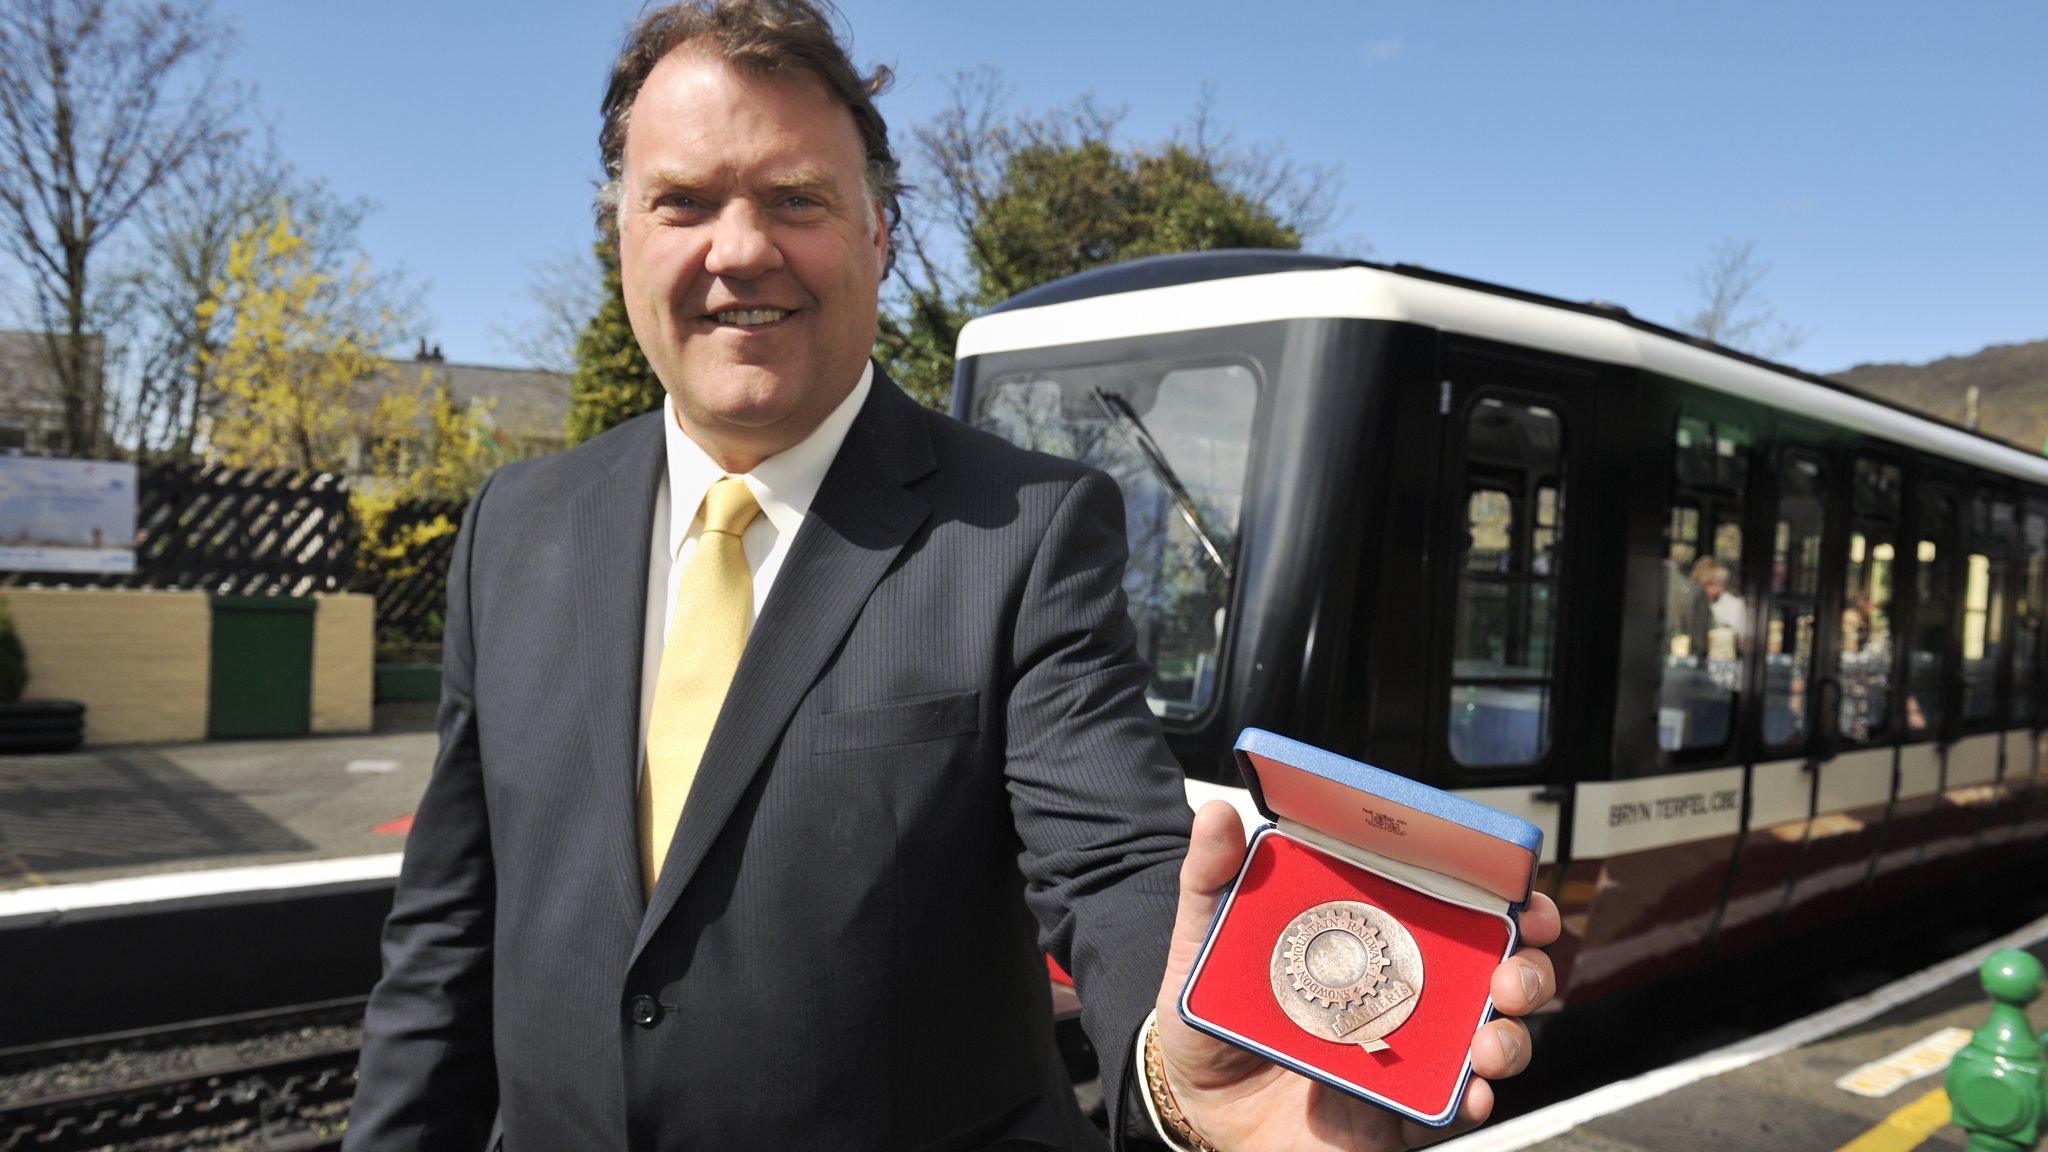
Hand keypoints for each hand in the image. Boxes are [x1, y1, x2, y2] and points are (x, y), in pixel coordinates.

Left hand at [1152, 801, 1560, 1149]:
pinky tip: (1468, 1094)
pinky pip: (1450, 1109)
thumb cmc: (1214, 1013)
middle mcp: (1406, 992)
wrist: (1195, 1103)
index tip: (1523, 895)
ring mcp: (1409, 1052)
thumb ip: (1211, 879)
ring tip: (1486, 1042)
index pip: (1455, 908)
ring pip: (1489, 1039)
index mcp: (1374, 937)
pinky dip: (1471, 1102)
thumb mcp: (1204, 940)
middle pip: (1495, 973)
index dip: (1503, 898)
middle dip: (1527, 968)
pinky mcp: (1399, 1112)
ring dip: (1508, 1037)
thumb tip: (1217, 816)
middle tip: (1512, 973)